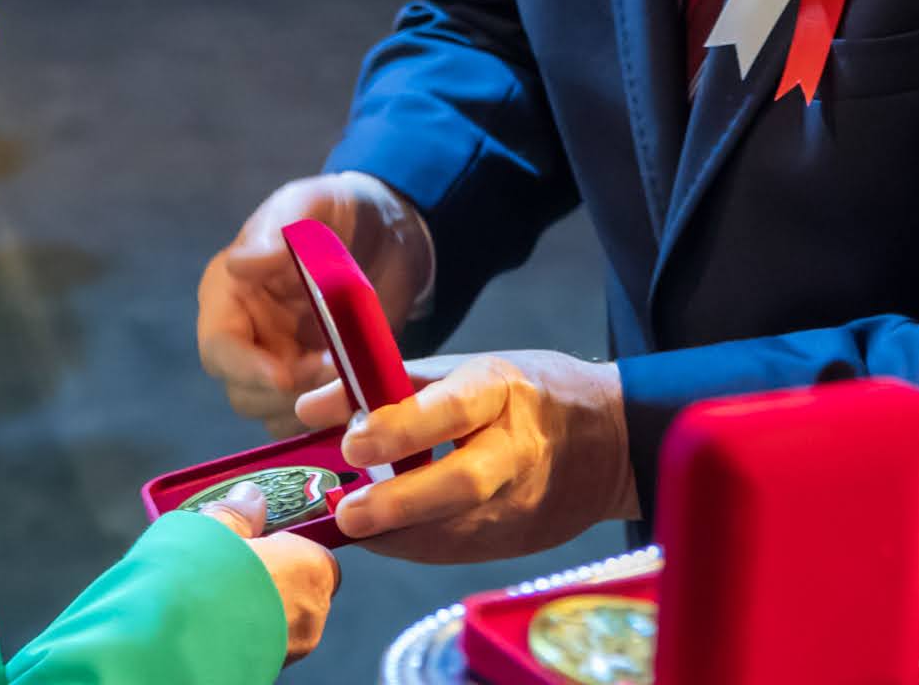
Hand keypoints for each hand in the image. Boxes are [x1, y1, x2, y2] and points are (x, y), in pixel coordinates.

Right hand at [191, 484, 339, 664]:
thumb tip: (248, 497)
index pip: (317, 554)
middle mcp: (311, 612)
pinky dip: (246, 630)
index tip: (259, 540)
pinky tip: (215, 620)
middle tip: (234, 565)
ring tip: (217, 594)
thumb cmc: (204, 584)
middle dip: (270, 577)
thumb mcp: (216, 528)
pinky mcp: (269, 668)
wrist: (174, 645)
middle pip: (299, 586)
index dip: (287, 546)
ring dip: (257, 605)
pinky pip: (264, 640)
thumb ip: (238, 512)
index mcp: (311, 568)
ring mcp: (292, 648)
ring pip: (281, 617)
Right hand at [199, 172, 432, 432]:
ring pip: (275, 415)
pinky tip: (362, 393)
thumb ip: (275, 232)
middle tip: (335, 372)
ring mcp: (281, 363)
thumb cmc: (335, 211)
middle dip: (287, 393)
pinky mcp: (315, 382)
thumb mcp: (307, 206)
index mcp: (229, 296)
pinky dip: (331, 416)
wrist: (387, 230)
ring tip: (352, 380)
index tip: (284, 376)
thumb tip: (239, 265)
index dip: (246, 368)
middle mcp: (247, 337)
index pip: (219, 348)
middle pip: (243, 393)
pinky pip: (310, 419)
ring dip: (310, 409)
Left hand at [296, 350, 636, 564]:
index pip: (452, 408)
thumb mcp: (468, 368)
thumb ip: (388, 386)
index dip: (400, 427)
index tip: (351, 442)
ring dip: (396, 533)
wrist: (610, 442)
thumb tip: (308, 408)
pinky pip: (458, 551)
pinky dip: (414, 545)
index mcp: (502, 390)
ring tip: (355, 525)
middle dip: (397, 502)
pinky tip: (384, 536)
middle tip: (347, 512)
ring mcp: (521, 500)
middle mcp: (516, 448)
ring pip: (454, 529)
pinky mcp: (518, 538)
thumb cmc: (524, 393)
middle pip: (460, 481)